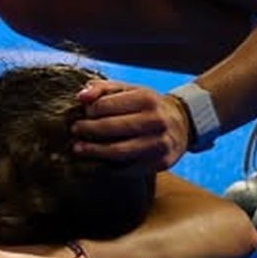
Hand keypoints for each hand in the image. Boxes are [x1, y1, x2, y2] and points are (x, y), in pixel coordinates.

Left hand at [70, 79, 192, 173]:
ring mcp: (159, 143)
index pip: (106, 105)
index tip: (82, 113)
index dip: (89, 110)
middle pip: (111, 128)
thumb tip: (80, 97)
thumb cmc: (147, 105)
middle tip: (74, 131)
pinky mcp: (161, 163)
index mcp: (146, 98)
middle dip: (88, 130)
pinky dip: (110, 166)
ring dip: (94, 151)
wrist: (182, 123)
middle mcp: (156, 120)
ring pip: (118, 151)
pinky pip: (129, 168)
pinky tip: (98, 162)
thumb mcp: (129, 90)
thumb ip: (102, 89)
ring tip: (79, 149)